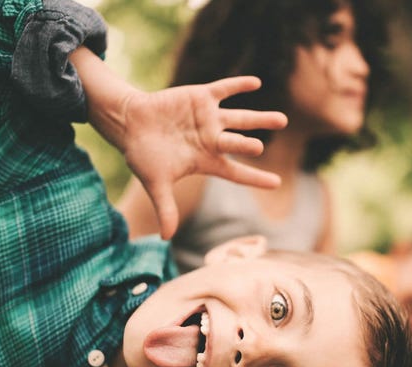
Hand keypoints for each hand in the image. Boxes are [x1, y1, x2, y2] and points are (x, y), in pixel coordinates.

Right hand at [71, 47, 286, 237]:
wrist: (129, 124)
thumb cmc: (143, 155)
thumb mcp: (155, 183)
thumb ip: (165, 208)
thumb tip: (166, 238)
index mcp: (206, 160)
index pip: (236, 173)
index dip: (255, 178)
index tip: (277, 183)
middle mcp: (213, 140)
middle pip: (240, 143)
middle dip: (251, 145)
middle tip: (262, 149)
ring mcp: (209, 119)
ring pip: (240, 118)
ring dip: (260, 119)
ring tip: (282, 121)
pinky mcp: (200, 97)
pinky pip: (223, 89)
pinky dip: (239, 85)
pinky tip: (255, 83)